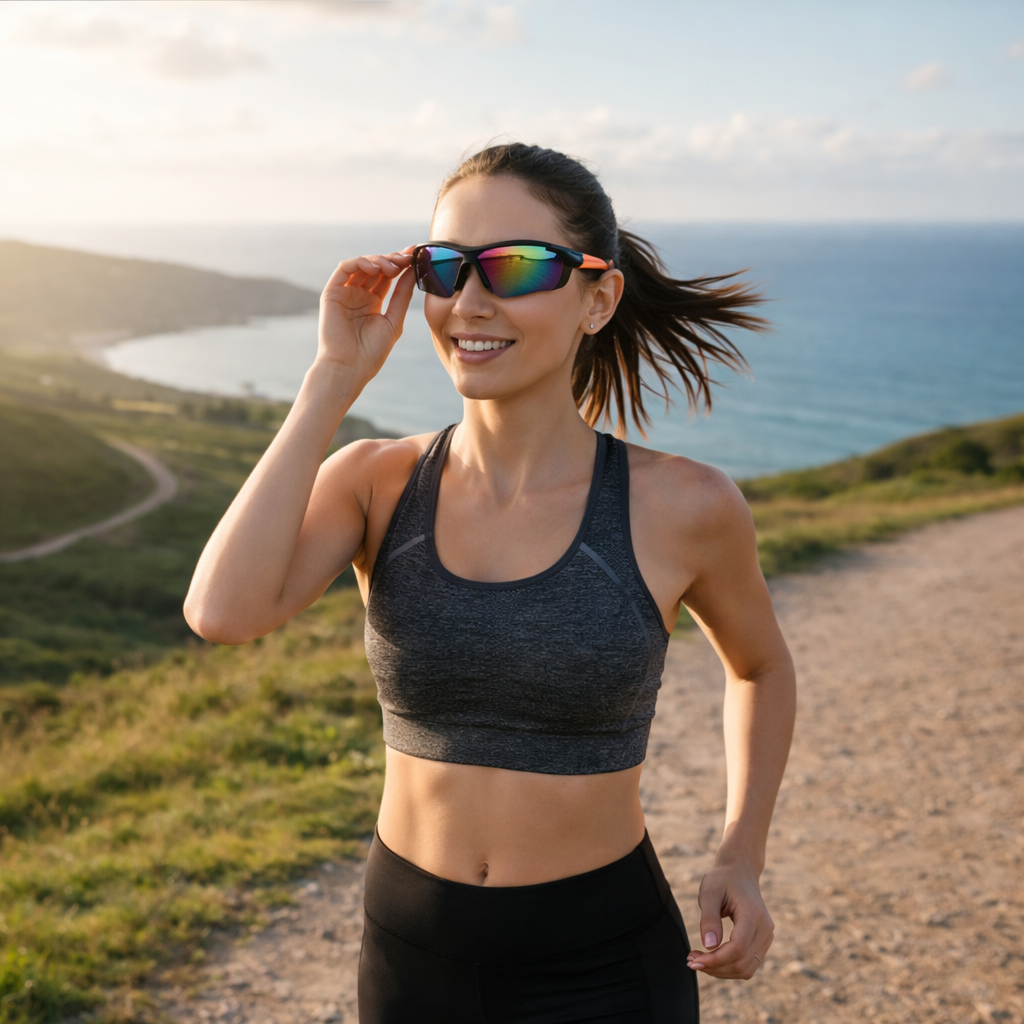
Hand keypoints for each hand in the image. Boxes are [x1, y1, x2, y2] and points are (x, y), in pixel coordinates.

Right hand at [316, 247, 415, 385]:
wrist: (349, 368)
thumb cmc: (371, 352)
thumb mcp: (393, 320)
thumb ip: (402, 295)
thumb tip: (412, 271)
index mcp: (373, 303)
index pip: (387, 277)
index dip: (401, 264)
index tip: (416, 255)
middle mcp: (358, 295)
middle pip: (376, 268)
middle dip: (392, 260)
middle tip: (407, 259)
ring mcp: (345, 293)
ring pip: (362, 265)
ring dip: (379, 260)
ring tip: (393, 266)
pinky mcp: (332, 292)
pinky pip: (345, 268)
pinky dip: (360, 262)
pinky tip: (375, 267)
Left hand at [686, 861, 773, 979]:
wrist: (740, 871)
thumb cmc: (722, 878)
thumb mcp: (709, 892)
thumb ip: (709, 918)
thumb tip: (709, 946)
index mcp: (753, 914)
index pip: (737, 948)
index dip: (715, 960)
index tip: (692, 960)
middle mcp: (765, 928)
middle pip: (742, 963)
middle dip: (715, 968)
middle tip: (690, 961)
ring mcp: (767, 937)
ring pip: (746, 969)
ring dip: (721, 971)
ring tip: (697, 961)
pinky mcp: (762, 942)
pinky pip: (748, 964)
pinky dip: (728, 967)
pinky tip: (710, 959)